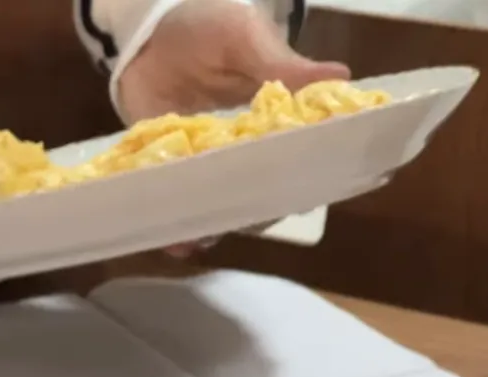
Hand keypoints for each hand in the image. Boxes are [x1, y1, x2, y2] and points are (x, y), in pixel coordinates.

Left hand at [118, 0, 349, 257]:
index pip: (293, 160)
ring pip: (210, 203)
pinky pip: (167, 196)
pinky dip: (167, 220)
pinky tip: (168, 240)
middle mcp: (238, 149)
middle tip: (241, 223)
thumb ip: (281, 64)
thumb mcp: (244, 37)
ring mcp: (199, 159)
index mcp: (270, 121)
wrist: (146, 26)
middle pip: (251, 192)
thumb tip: (341, 78)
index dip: (298, 182)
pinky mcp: (159, 162)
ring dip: (206, 225)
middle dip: (248, 213)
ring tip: (197, 240)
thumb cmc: (206, 24)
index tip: (298, 200)